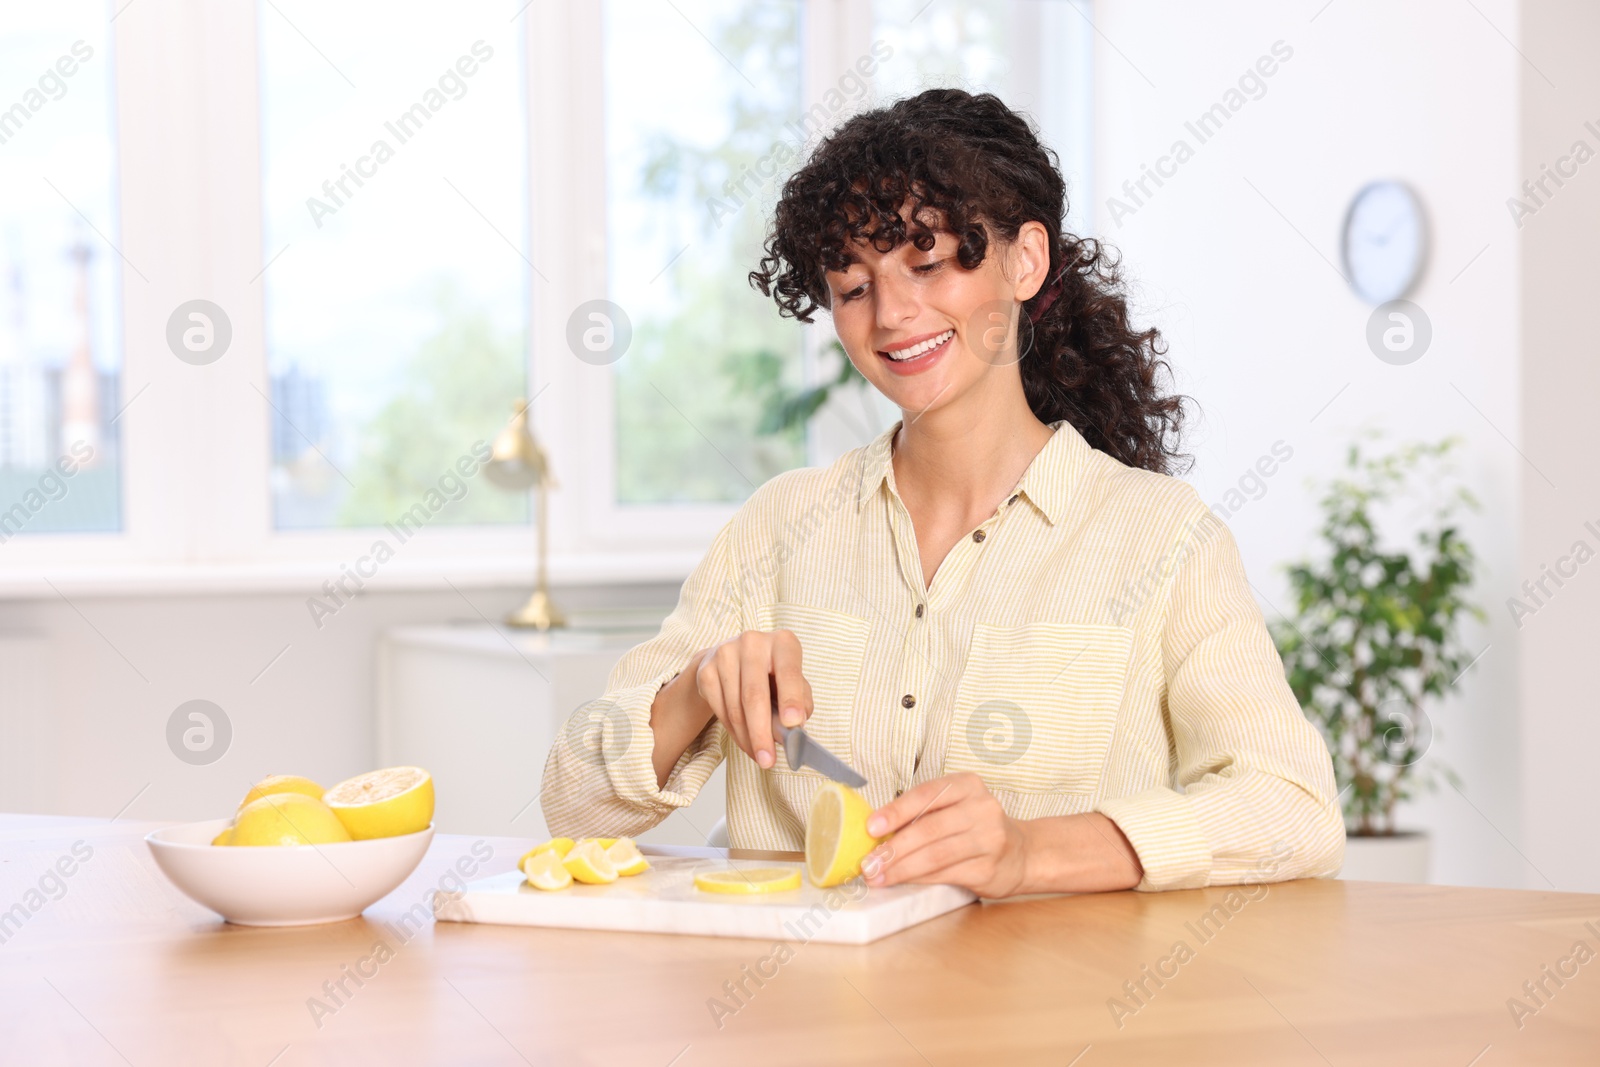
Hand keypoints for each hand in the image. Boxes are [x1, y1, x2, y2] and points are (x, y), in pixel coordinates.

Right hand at [694, 629, 812, 769]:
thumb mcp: (793, 682)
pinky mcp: (707, 670)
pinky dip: (734, 733)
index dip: (791, 698)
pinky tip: (746, 742)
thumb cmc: (772, 674)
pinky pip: (720, 711)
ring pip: (735, 708)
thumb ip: (801, 702)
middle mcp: (753, 642)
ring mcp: (725, 654)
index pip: (788, 672)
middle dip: (762, 732)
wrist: (733, 659)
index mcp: (782, 642)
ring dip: (748, 738)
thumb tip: (794, 726)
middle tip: (769, 759)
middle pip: (754, 695)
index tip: (793, 723)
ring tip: (760, 756)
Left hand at [860, 772, 1028, 897]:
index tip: (870, 827)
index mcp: (968, 785)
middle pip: (928, 828)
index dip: (895, 811)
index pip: (926, 794)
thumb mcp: (955, 807)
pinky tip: (902, 880)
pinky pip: (946, 874)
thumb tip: (877, 831)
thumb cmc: (976, 827)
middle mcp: (982, 808)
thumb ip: (924, 812)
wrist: (1022, 853)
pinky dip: (919, 878)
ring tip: (878, 876)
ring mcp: (990, 839)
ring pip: (935, 855)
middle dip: (893, 848)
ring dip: (902, 868)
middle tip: (869, 862)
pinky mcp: (989, 868)